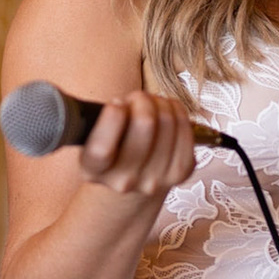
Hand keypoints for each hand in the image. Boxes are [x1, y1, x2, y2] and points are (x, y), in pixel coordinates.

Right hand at [76, 91, 198, 198]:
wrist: (134, 178)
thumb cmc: (112, 148)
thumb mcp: (93, 136)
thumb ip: (100, 122)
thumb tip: (124, 103)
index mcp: (94, 171)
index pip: (102, 149)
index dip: (112, 118)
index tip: (117, 102)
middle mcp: (124, 181)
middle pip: (144, 123)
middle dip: (142, 99)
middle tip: (137, 97)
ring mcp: (154, 180)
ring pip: (167, 121)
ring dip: (161, 102)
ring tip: (152, 103)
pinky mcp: (180, 173)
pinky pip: (185, 129)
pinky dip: (178, 110)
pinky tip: (169, 109)